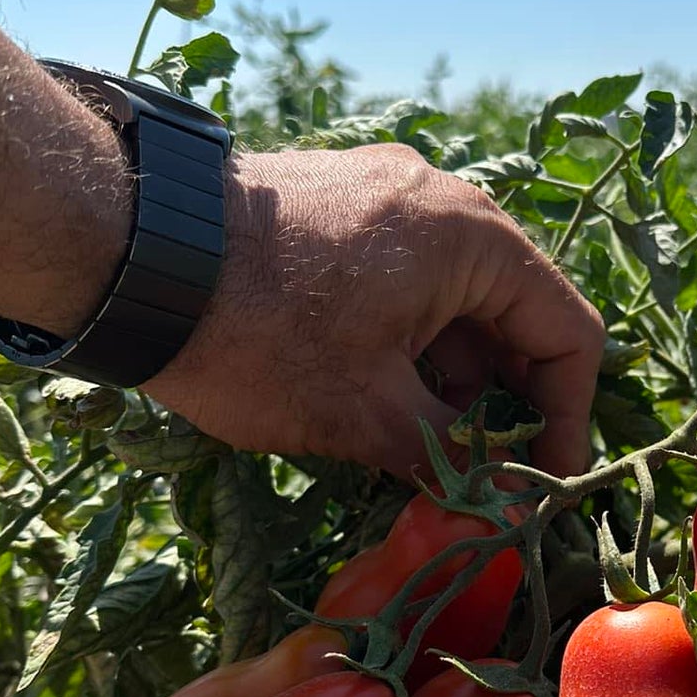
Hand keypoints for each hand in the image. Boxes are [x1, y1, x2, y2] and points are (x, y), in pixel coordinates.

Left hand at [145, 142, 604, 476]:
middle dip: (503, 400)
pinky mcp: (343, 203)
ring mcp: (389, 193)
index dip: (568, 419)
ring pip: (459, 299)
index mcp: (474, 239)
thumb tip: (502, 503)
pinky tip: (364, 386)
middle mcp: (445, 200)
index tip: (543, 484)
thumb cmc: (258, 335)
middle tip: (475, 471)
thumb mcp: (365, 415)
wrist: (127, 253)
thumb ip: (452, 458)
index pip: (569, 333)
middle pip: (517, 312)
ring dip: (450, 374)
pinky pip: (409, 276)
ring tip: (403, 436)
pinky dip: (408, 337)